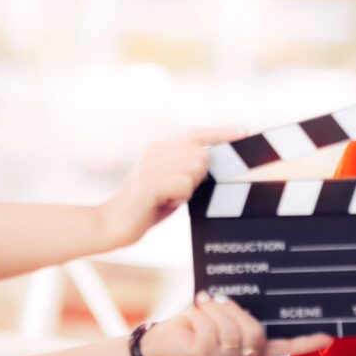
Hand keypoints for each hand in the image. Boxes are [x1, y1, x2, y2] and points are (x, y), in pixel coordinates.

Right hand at [97, 127, 248, 248]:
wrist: (109, 224)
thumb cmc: (144, 208)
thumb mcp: (168, 183)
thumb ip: (185, 170)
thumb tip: (208, 161)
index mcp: (160, 148)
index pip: (197, 134)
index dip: (222, 132)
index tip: (245, 131)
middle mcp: (157, 150)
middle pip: (203, 156)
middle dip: (198, 178)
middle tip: (175, 192)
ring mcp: (153, 164)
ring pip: (197, 170)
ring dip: (188, 189)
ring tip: (167, 198)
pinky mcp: (152, 181)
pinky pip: (185, 186)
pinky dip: (180, 198)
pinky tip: (162, 203)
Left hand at [141, 292, 332, 355]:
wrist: (162, 340)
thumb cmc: (197, 323)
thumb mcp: (226, 315)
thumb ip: (244, 312)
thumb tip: (264, 289)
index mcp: (253, 350)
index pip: (286, 347)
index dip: (308, 342)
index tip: (330, 336)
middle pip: (256, 333)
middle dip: (235, 310)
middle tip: (219, 299)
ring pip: (232, 330)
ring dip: (214, 309)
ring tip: (203, 304)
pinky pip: (211, 329)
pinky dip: (201, 313)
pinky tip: (193, 313)